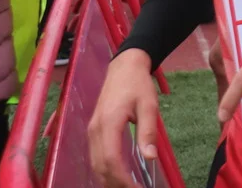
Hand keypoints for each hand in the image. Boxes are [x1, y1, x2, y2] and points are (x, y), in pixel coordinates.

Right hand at [88, 49, 158, 187]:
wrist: (124, 67)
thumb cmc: (138, 84)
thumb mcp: (149, 105)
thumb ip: (148, 131)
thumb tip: (149, 157)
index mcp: (108, 123)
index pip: (110, 159)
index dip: (122, 178)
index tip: (136, 187)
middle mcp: (95, 130)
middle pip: (99, 166)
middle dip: (115, 182)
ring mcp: (92, 130)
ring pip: (95, 163)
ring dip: (109, 178)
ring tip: (128, 185)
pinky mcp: (94, 130)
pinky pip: (95, 155)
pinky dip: (105, 169)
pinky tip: (119, 174)